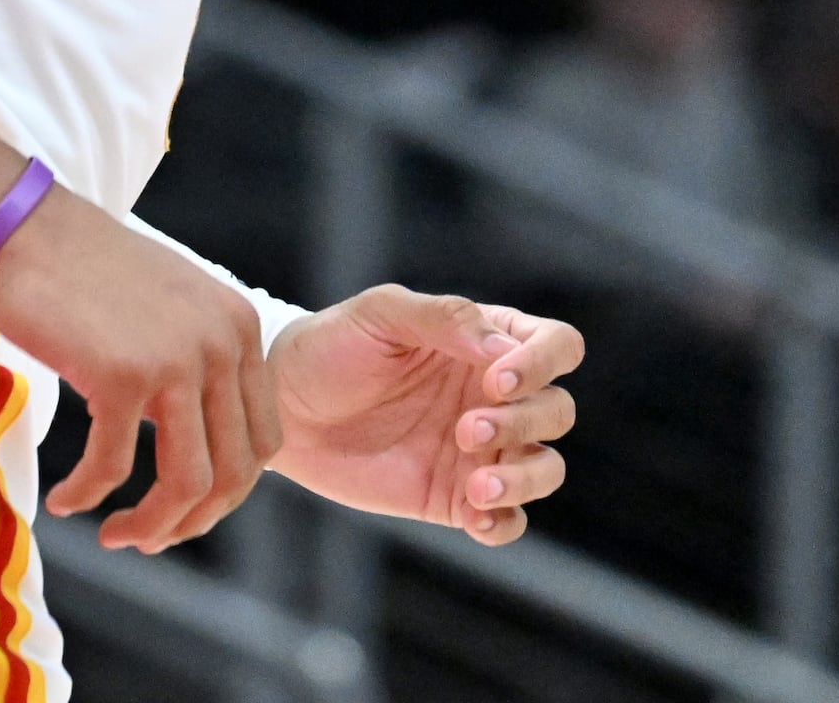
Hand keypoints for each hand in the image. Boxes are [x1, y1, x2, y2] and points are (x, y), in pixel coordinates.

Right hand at [0, 185, 279, 553]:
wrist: (21, 226)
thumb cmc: (82, 270)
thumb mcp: (170, 308)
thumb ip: (197, 364)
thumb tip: (199, 447)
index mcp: (239, 326)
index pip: (263, 440)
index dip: (226, 491)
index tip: (181, 508)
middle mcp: (221, 342)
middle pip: (235, 472)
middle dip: (192, 521)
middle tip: (147, 538)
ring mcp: (175, 359)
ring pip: (187, 483)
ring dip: (150, 526)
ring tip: (114, 536)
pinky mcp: (120, 374)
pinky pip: (113, 467)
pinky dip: (87, 495)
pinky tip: (65, 500)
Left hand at [268, 288, 582, 544]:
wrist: (281, 405)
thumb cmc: (332, 346)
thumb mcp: (381, 315)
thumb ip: (443, 319)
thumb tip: (501, 348)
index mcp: (486, 343)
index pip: (556, 346)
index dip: (542, 363)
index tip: (495, 379)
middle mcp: (493, 397)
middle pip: (557, 410)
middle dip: (525, 422)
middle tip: (467, 427)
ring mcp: (479, 451)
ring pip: (545, 469)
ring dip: (525, 478)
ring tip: (477, 486)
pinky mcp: (454, 497)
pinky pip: (507, 521)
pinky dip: (506, 524)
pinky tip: (477, 518)